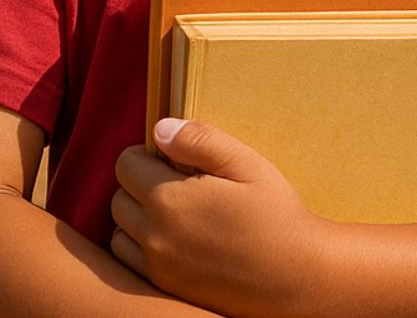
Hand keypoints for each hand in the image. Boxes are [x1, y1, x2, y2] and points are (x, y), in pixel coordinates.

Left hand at [110, 117, 330, 317]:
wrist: (298, 278)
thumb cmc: (278, 216)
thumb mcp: (248, 165)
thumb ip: (201, 141)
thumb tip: (160, 130)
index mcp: (171, 198)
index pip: (126, 164)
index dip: (144, 155)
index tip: (169, 158)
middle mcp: (156, 234)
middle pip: (119, 198)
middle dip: (138, 184)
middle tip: (174, 184)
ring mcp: (158, 265)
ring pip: (119, 232)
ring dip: (135, 218)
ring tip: (171, 213)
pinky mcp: (166, 287)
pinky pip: (129, 263)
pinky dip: (140, 248)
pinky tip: (171, 240)